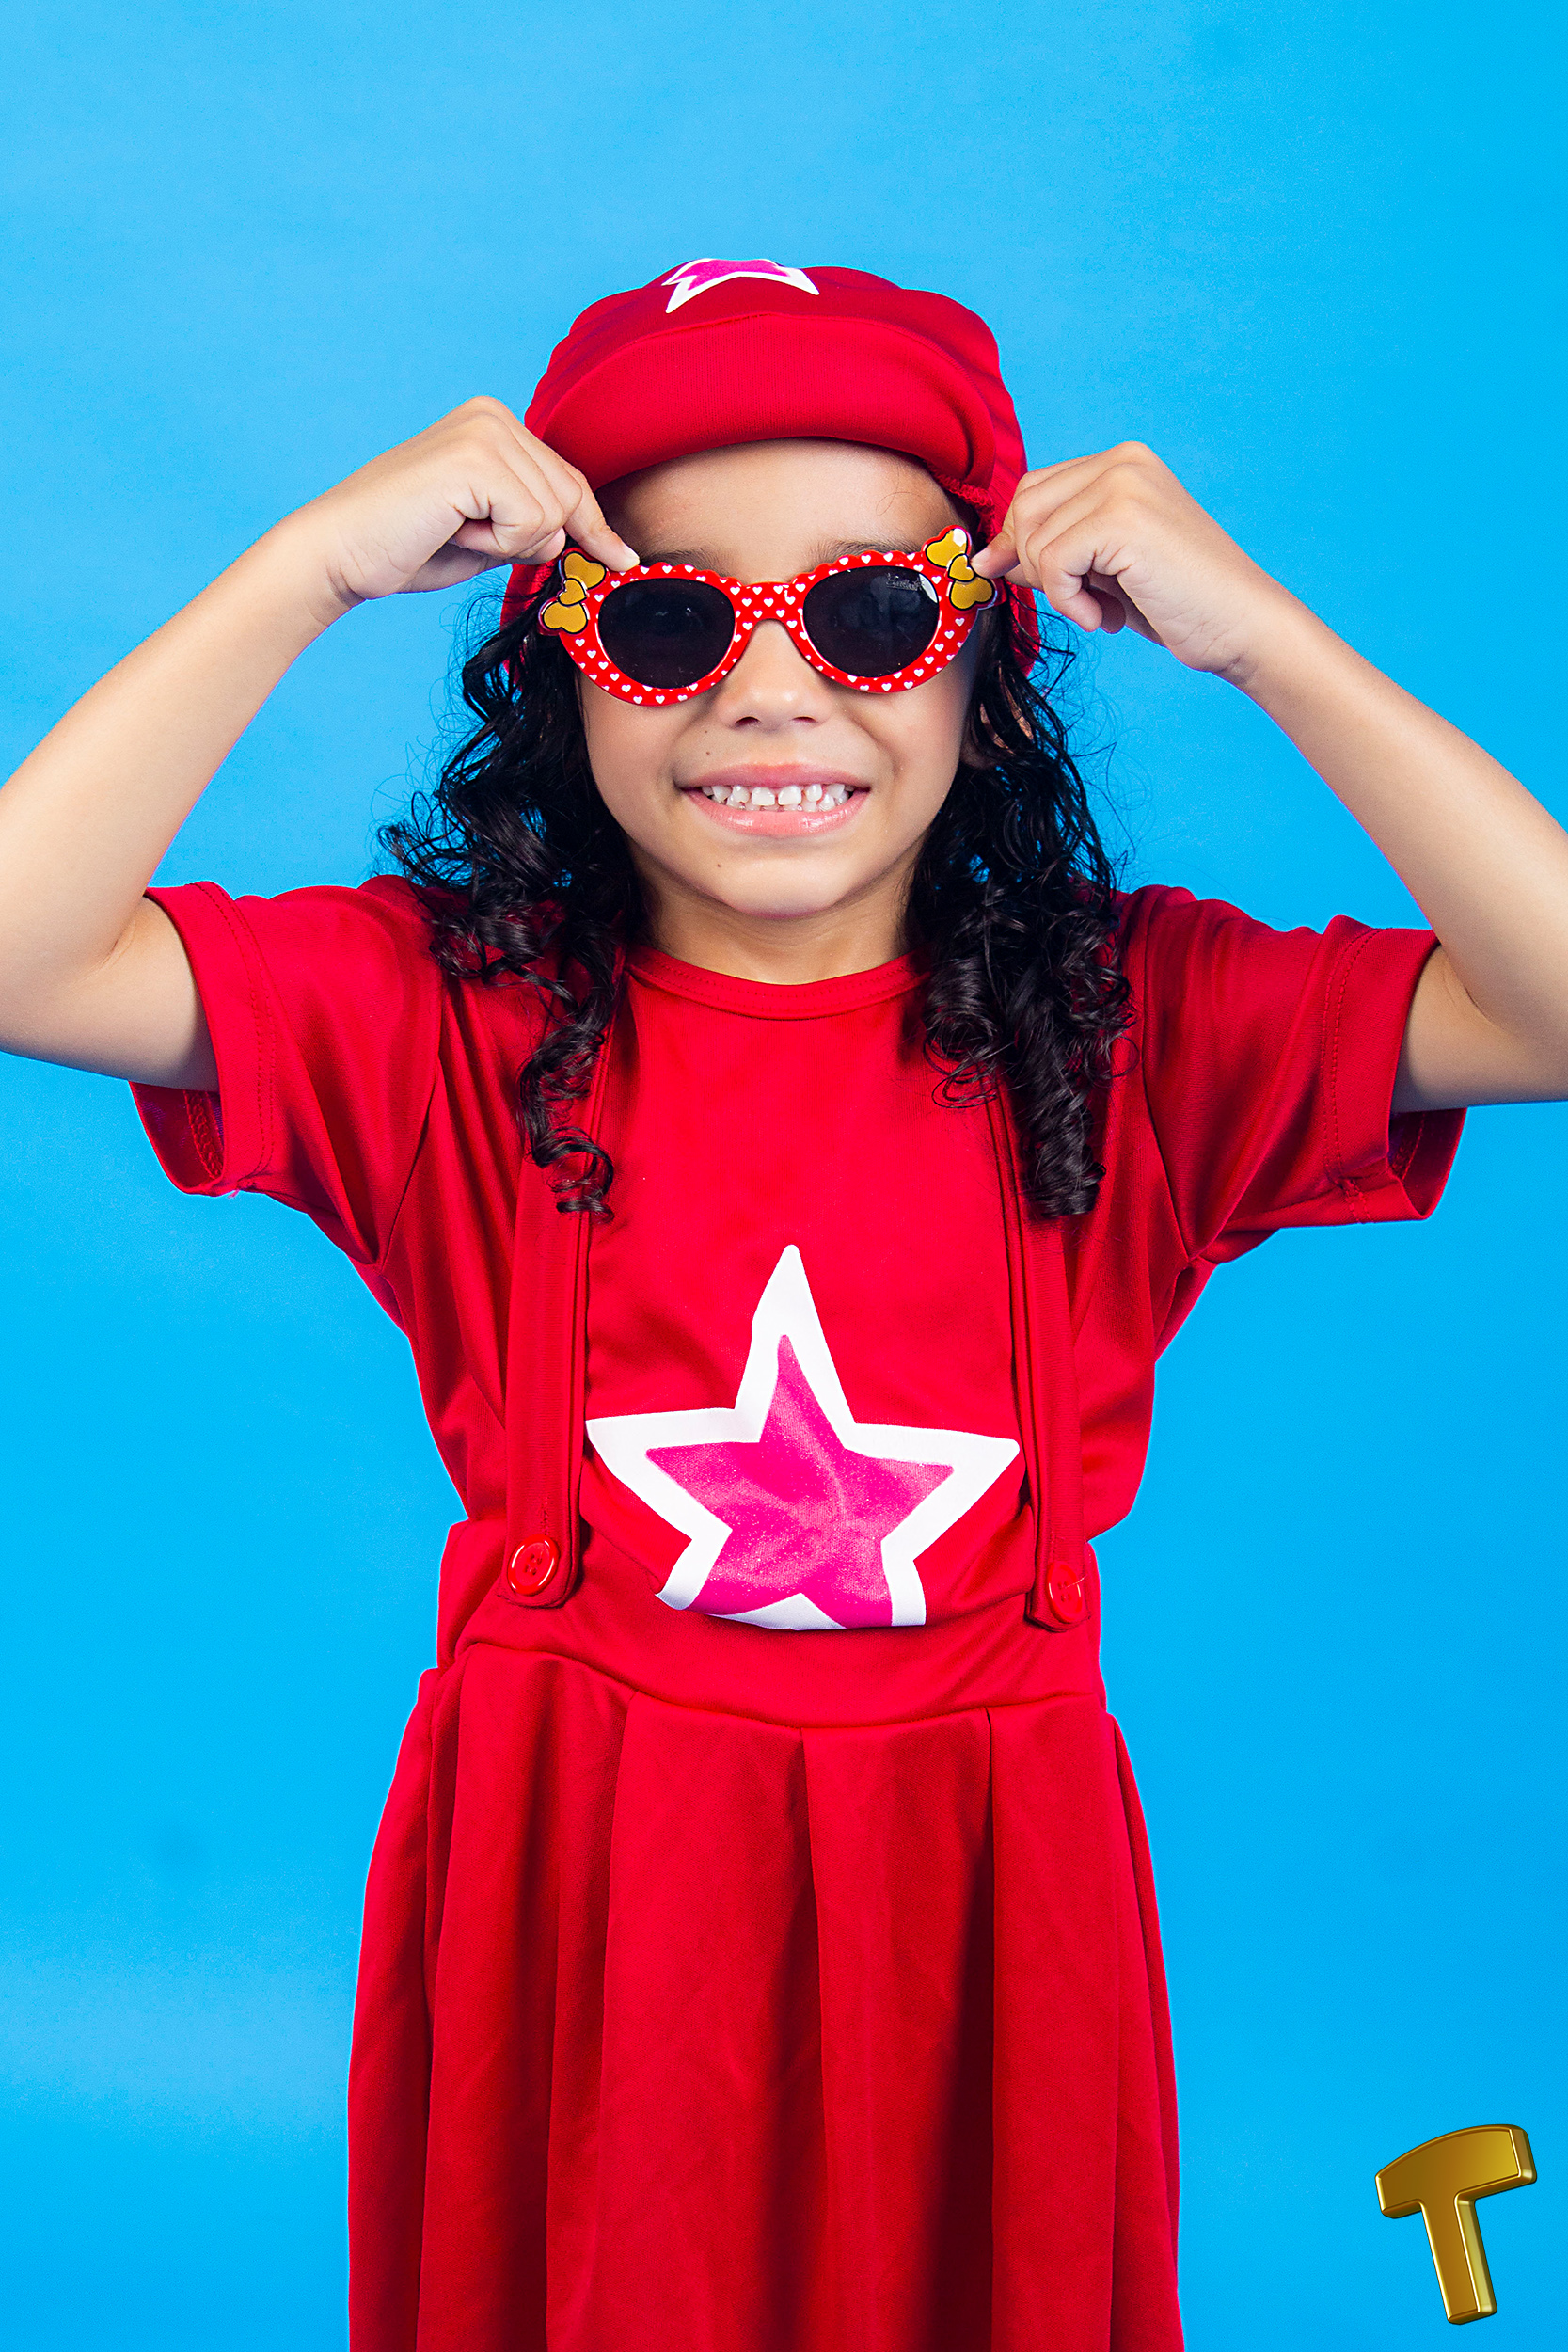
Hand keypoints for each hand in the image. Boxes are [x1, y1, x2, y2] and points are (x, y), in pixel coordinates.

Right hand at [288, 397, 638, 616]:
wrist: (340, 552)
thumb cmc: (406, 546)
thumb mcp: (489, 534)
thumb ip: (534, 525)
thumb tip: (596, 544)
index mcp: (494, 423)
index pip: (570, 482)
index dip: (594, 529)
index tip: (621, 558)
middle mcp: (494, 415)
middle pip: (571, 498)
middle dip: (533, 540)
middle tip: (464, 536)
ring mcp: (486, 431)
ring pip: (555, 515)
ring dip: (508, 543)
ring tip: (453, 528)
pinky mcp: (477, 459)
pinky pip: (533, 523)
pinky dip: (497, 544)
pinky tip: (452, 528)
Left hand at [971, 442, 1295, 682]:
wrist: (1240, 626)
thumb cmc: (1177, 602)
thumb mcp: (1103, 566)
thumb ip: (1053, 547)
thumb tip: (985, 558)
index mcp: (1122, 462)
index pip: (1032, 490)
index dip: (1023, 543)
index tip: (1048, 585)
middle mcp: (1122, 461)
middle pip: (1023, 509)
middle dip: (1036, 566)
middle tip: (1080, 600)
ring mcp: (1123, 484)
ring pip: (1033, 538)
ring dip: (1056, 590)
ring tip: (1102, 609)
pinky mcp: (1121, 519)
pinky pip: (1052, 564)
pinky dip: (1068, 603)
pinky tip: (1104, 617)